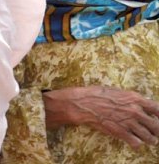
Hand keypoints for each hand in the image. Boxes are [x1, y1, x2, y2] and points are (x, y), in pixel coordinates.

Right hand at [44, 85, 158, 147]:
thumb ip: (131, 99)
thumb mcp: (117, 91)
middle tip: (156, 132)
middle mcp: (135, 111)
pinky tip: (135, 141)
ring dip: (151, 139)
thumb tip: (140, 104)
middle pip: (156, 125)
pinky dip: (137, 143)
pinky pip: (136, 143)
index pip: (157, 108)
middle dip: (157, 130)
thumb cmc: (97, 94)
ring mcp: (128, 123)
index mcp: (135, 98)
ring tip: (150, 140)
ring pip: (149, 137)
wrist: (82, 103)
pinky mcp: (120, 132)